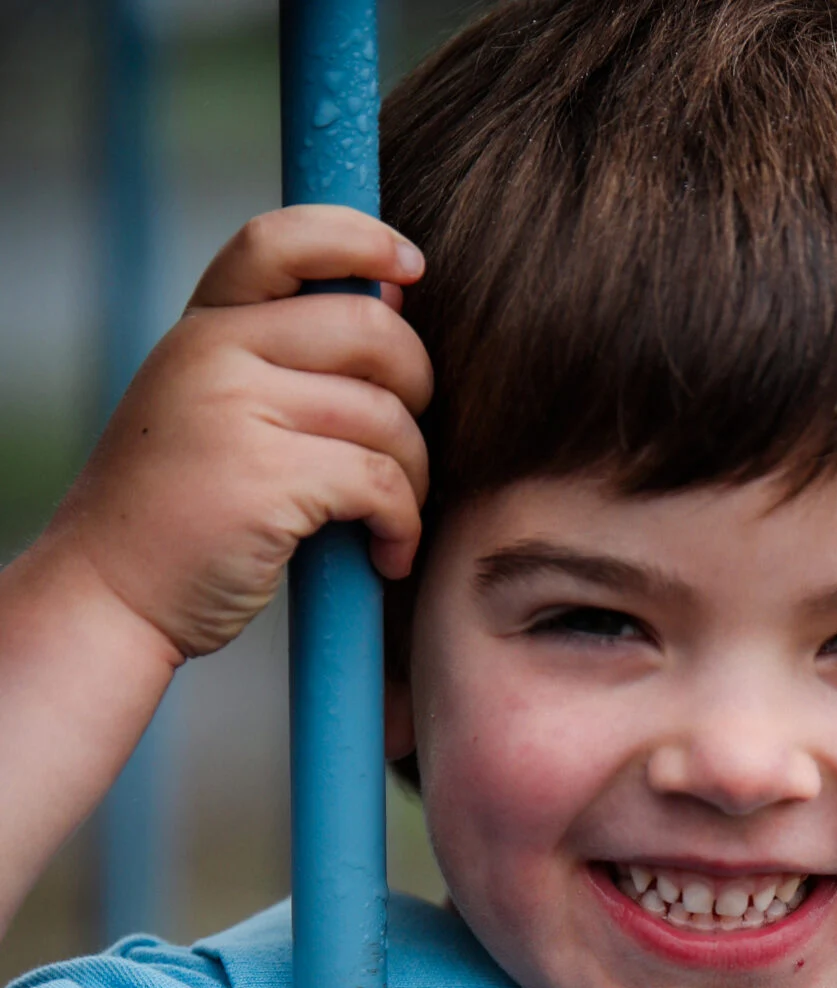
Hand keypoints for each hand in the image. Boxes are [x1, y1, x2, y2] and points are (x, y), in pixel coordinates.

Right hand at [44, 207, 431, 661]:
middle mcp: (215, 353)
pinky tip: (388, 555)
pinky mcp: (268, 480)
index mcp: (202, 327)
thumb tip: (391, 301)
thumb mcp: (212, 407)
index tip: (410, 266)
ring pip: (386, 416)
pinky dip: (403, 525)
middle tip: (409, 446)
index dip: (361, 237)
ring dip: (415, 477)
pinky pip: (381, 483)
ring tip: (394, 518)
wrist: (111, 593)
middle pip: (368, 329)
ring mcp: (238, 412)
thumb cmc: (178, 512)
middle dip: (418, 387)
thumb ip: (285, 356)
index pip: (283, 240)